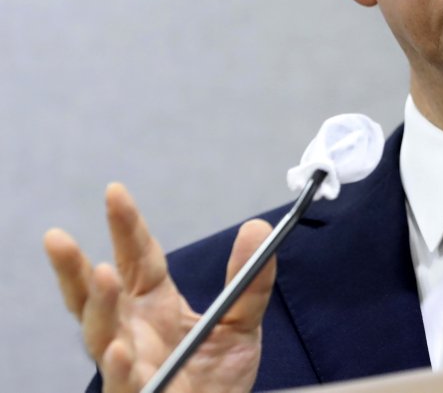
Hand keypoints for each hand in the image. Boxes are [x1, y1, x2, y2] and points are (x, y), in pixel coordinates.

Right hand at [44, 183, 275, 392]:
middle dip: (75, 267)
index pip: (137, 257)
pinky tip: (118, 350)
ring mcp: (129, 365)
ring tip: (101, 276)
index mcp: (154, 304)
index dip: (126, 226)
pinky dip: (119, 367)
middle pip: (97, 294)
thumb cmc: (219, 377)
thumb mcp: (242, 322)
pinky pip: (122, 384)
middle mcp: (132, 330)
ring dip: (99, 306)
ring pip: (100, 333)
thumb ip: (249, 280)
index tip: (115, 192)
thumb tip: (258, 226)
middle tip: (60, 238)